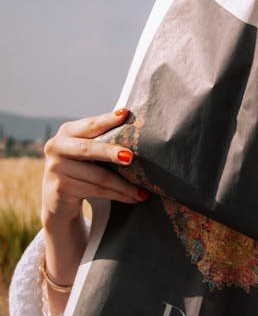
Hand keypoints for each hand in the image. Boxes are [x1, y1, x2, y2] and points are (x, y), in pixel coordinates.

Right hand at [42, 108, 147, 229]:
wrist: (58, 201)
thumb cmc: (82, 169)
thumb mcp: (88, 152)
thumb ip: (104, 141)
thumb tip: (137, 134)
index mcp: (68, 131)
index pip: (91, 125)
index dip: (107, 120)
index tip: (125, 114)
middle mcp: (57, 146)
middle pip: (89, 149)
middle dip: (111, 153)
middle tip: (130, 157)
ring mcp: (56, 168)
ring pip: (99, 176)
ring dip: (125, 186)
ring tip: (144, 192)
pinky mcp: (60, 188)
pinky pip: (97, 191)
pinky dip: (118, 195)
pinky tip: (133, 198)